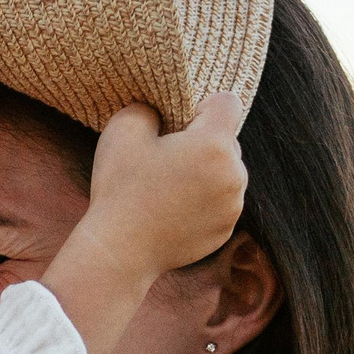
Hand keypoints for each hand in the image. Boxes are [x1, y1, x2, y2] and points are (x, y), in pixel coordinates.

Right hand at [81, 93, 248, 276]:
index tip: (180, 125)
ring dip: (206, 173)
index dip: (203, 106)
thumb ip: (149, 107)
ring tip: (168, 188)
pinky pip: (221, 202)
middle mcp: (234, 175)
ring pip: (227, 173)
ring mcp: (232, 206)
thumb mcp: (123, 129)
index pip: (228, 103)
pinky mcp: (226, 229)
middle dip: (203, 143)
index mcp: (214, 144)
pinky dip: (204, 201)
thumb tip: (161, 110)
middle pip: (228, 141)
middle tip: (165, 160)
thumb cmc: (120, 189)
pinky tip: (173, 209)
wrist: (120, 250)